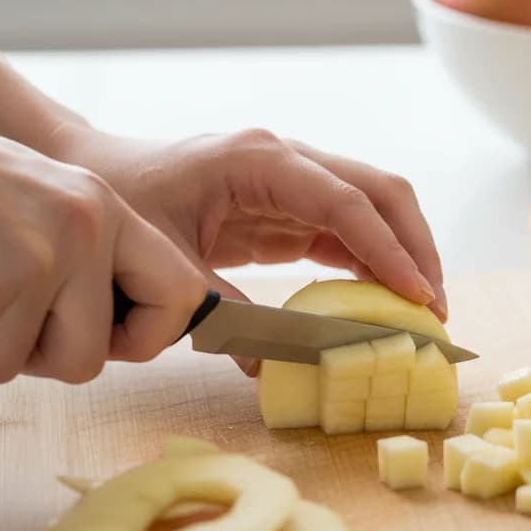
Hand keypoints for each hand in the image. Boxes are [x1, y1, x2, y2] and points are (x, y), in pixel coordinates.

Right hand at [0, 88, 207, 382]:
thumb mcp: (42, 203)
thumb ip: (88, 262)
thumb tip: (119, 337)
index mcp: (105, 210)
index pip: (181, 296)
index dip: (150, 337)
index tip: (112, 343)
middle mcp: (82, 231)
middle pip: (85, 361)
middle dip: (30, 357)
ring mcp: (32, 259)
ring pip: (9, 367)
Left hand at [70, 127, 447, 328]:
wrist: (95, 177)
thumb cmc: (125, 206)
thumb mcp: (169, 264)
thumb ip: (222, 314)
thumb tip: (270, 369)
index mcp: (260, 160)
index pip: (345, 204)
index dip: (387, 252)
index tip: (418, 298)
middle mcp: (287, 160)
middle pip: (380, 193)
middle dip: (415, 248)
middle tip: (435, 309)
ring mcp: (292, 181)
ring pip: (374, 209)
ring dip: (403, 256)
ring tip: (423, 312)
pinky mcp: (288, 207)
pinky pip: (346, 231)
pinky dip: (372, 264)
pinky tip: (384, 302)